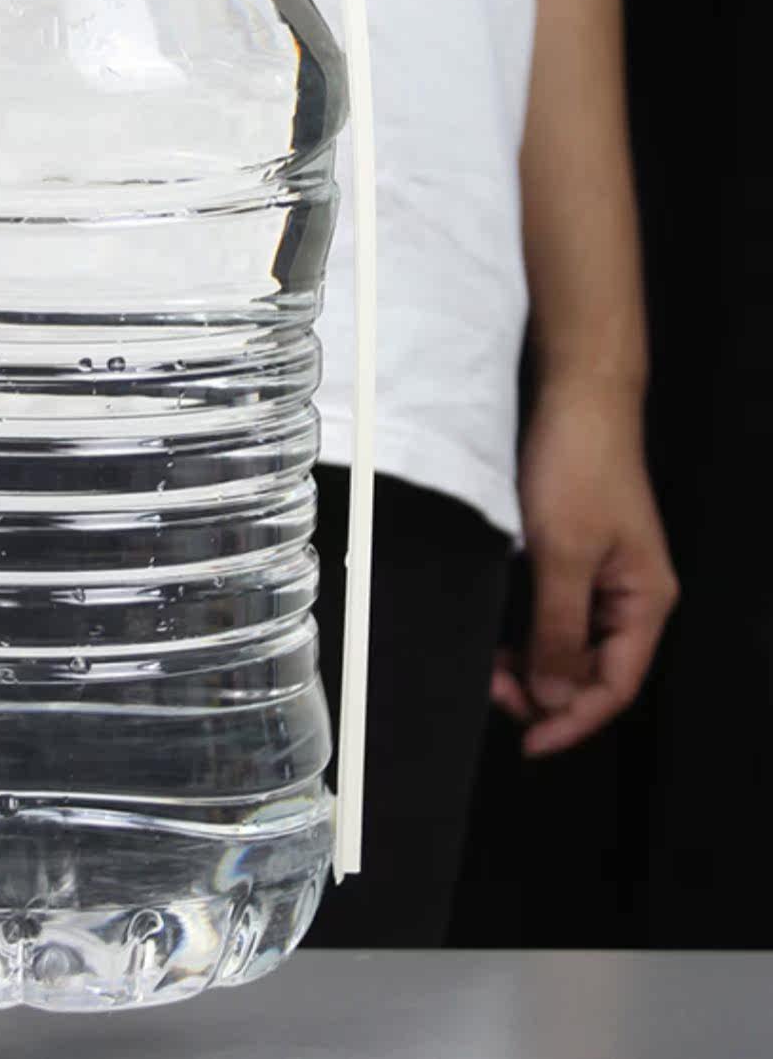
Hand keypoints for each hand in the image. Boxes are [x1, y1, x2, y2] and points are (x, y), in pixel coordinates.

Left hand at [491, 375, 677, 756]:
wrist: (576, 396)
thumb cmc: (580, 465)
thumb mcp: (563, 553)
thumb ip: (559, 628)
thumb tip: (555, 697)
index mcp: (646, 601)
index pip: (615, 685)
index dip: (572, 720)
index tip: (527, 740)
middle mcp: (631, 595)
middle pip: (593, 670)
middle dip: (545, 690)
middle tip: (493, 690)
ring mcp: (604, 575)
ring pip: (570, 643)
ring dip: (532, 662)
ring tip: (489, 666)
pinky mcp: (576, 554)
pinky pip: (555, 612)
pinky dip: (528, 629)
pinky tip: (498, 632)